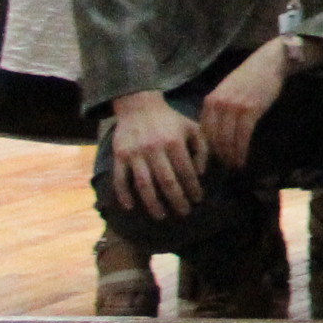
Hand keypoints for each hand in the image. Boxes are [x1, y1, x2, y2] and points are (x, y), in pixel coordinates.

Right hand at [107, 92, 206, 219]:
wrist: (139, 106)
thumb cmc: (171, 121)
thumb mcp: (193, 128)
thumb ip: (202, 148)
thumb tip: (201, 174)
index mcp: (174, 142)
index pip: (186, 171)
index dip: (193, 188)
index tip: (198, 200)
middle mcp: (154, 149)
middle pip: (167, 181)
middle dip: (177, 200)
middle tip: (184, 212)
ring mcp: (135, 153)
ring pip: (144, 184)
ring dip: (152, 203)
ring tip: (161, 216)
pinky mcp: (119, 155)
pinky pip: (120, 178)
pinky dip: (124, 194)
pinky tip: (130, 207)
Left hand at [196, 41, 292, 169]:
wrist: (269, 63)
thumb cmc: (250, 77)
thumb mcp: (227, 91)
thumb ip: (219, 108)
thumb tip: (216, 132)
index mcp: (210, 101)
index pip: (203, 131)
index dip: (207, 148)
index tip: (212, 159)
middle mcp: (218, 105)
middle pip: (214, 137)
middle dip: (218, 155)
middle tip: (224, 166)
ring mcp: (234, 108)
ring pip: (227, 139)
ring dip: (230, 155)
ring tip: (234, 165)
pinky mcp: (250, 110)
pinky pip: (242, 136)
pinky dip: (241, 150)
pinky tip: (243, 159)